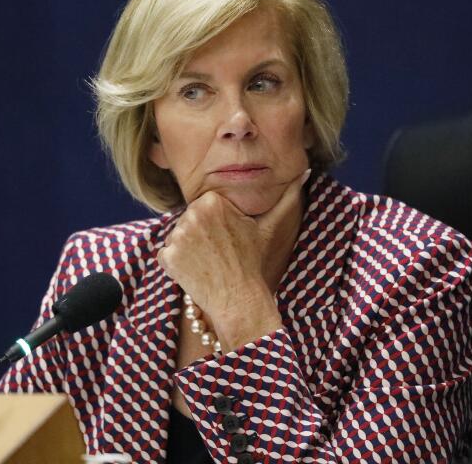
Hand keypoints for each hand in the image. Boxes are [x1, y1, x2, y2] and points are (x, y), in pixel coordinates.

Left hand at [157, 169, 309, 350]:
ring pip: (177, 237)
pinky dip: (176, 264)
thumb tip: (305, 172)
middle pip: (188, 220)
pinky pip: (166, 254)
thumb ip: (287, 197)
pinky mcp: (167, 256)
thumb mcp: (270, 226)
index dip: (214, 224)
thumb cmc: (253, 262)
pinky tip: (195, 271)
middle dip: (199, 234)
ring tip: (208, 262)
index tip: (226, 239)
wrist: (238, 298)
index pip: (204, 207)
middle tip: (218, 252)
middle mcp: (192, 214)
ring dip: (187, 249)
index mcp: (213, 201)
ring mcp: (177, 236)